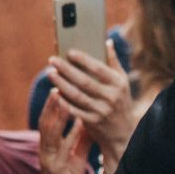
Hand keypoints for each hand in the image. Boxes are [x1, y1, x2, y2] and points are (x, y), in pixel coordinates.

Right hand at [37, 88, 91, 173]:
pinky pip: (60, 148)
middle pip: (46, 119)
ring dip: (55, 112)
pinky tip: (76, 124)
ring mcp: (47, 155)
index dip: (56, 101)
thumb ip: (80, 137)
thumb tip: (88, 119)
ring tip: (61, 96)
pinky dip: (67, 134)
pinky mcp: (53, 166)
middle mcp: (46, 145)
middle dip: (52, 102)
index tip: (63, 83)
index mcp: (51, 142)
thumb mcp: (76, 153)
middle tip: (59, 83)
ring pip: (48, 130)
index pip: (51, 117)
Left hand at [45, 39, 140, 157]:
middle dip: (67, 70)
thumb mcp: (122, 82)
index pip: (99, 69)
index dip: (84, 60)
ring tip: (50, 73)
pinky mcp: (93, 123)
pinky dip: (63, 102)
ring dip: (61, 84)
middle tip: (52, 60)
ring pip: (77, 96)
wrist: (124, 132)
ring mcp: (101, 111)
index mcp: (119, 84)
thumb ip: (114, 62)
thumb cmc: (120, 101)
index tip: (69, 51)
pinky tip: (54, 92)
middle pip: (85, 81)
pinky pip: (75, 111)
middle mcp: (111, 97)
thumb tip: (106, 41)